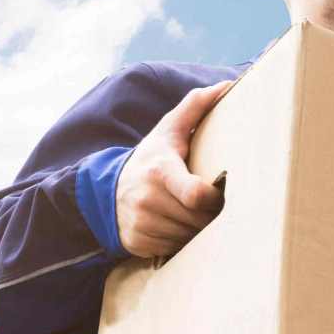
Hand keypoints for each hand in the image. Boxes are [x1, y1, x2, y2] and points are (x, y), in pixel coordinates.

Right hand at [115, 81, 232, 257]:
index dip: (213, 198)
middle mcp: (148, 199)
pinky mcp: (138, 243)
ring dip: (196, 229)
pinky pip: (173, 248)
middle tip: (212, 204)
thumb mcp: (168, 131)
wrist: (107, 189)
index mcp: (160, 171)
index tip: (217, 192)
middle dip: (209, 215)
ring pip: (188, 237)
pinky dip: (180, 241)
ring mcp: (141, 223)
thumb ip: (196, 107)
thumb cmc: (150, 158)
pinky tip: (176, 225)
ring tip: (192, 214)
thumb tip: (226, 85)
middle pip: (198, 219)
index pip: (195, 194)